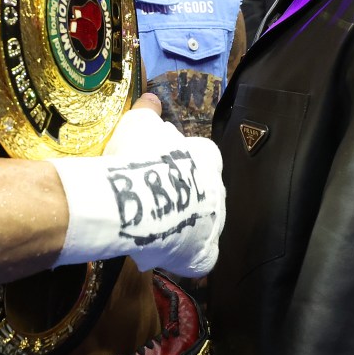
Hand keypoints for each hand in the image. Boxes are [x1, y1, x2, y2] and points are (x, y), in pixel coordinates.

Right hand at [50, 101, 225, 275]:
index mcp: (208, 156)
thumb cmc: (137, 155)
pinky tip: (162, 249)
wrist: (134, 196)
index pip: (199, 157)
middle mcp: (218, 188)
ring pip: (197, 223)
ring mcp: (214, 222)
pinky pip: (198, 255)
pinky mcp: (204, 252)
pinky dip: (183, 254)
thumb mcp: (138, 122)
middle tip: (148, 196)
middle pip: (199, 191)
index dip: (175, 163)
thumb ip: (148, 109)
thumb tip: (152, 99)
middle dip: (178, 193)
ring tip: (149, 223)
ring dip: (179, 223)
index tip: (155, 167)